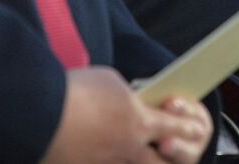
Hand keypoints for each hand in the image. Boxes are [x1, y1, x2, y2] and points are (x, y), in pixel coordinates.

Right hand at [42, 67, 211, 163]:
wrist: (39, 114)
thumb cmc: (76, 92)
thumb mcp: (109, 83)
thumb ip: (125, 98)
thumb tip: (128, 105)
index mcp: (139, 122)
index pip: (173, 127)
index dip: (187, 128)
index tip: (199, 130)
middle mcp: (128, 150)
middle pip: (160, 163)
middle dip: (172, 157)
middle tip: (172, 150)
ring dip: (138, 159)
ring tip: (135, 152)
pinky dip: (105, 158)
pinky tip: (98, 153)